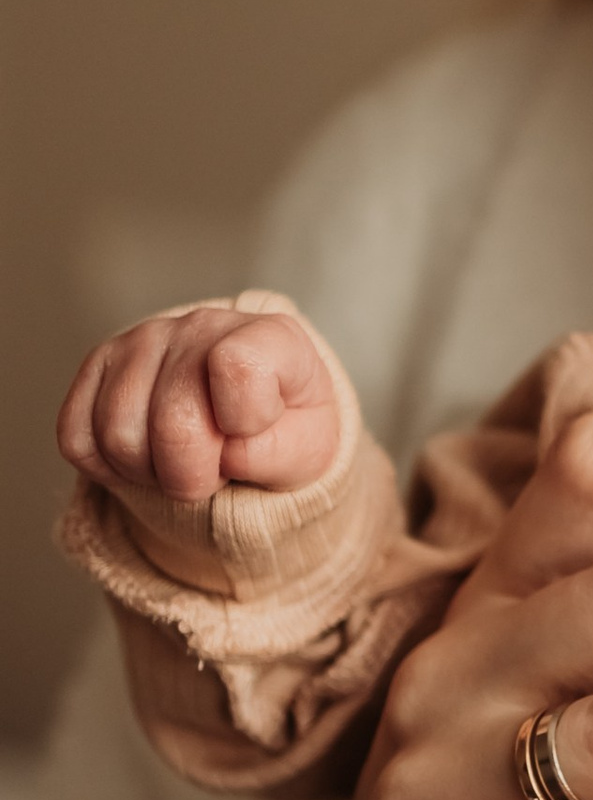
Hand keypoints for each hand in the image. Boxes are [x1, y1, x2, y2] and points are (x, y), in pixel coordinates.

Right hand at [59, 300, 343, 505]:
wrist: (246, 418)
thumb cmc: (282, 429)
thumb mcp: (308, 449)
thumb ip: (282, 453)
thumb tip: (230, 452)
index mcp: (267, 336)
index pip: (238, 367)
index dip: (244, 423)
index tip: (253, 431)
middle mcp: (201, 326)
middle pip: (172, 422)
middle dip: (192, 474)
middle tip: (214, 470)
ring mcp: (142, 340)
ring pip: (118, 436)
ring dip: (149, 474)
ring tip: (181, 460)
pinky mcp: (97, 365)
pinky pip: (76, 438)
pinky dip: (108, 468)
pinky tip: (146, 455)